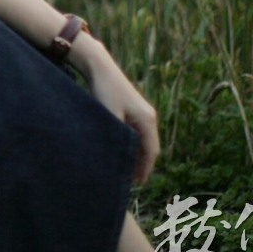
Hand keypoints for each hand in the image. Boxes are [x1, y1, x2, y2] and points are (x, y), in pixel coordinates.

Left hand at [72, 37, 160, 183]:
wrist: (100, 67)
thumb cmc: (105, 90)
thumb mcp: (110, 116)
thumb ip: (117, 137)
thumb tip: (118, 158)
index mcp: (147, 120)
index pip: (152, 151)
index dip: (146, 169)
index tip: (138, 184)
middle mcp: (149, 116)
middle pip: (150, 147)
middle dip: (142, 164)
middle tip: (132, 181)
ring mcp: (142, 112)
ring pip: (143, 140)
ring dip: (137, 155)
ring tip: (127, 170)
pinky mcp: (133, 109)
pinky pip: (137, 132)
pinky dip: (133, 144)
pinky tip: (123, 151)